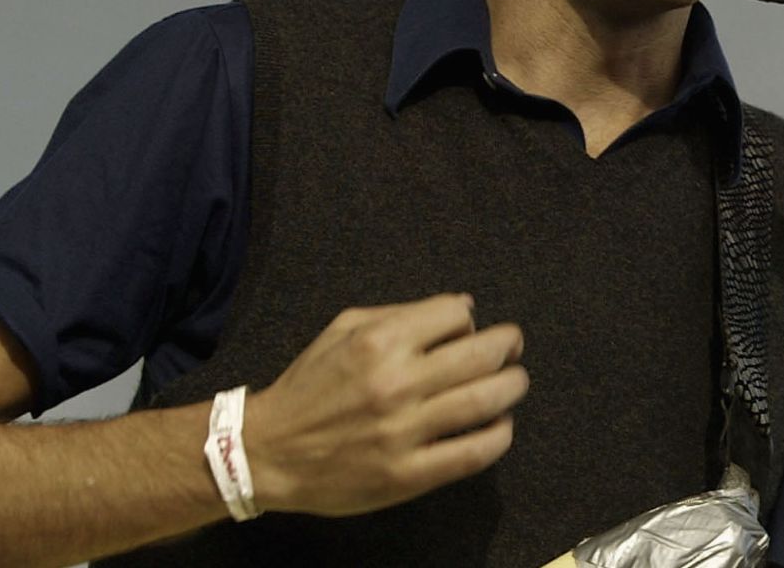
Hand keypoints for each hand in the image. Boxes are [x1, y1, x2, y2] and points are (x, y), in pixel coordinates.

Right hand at [243, 293, 528, 516]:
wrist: (268, 452)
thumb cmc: (309, 386)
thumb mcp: (343, 329)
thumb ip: (402, 313)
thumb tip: (464, 307)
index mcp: (379, 342)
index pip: (455, 314)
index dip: (469, 319)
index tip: (470, 328)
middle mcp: (396, 383)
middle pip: (482, 354)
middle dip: (508, 346)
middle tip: (513, 348)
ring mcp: (404, 431)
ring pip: (487, 401)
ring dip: (513, 386)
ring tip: (515, 382)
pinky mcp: (408, 475)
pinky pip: (473, 453)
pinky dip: (499, 436)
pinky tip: (500, 427)